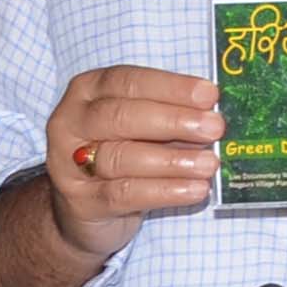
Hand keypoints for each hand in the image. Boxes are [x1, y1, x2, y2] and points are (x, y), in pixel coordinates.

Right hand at [38, 66, 221, 257]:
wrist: (88, 204)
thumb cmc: (127, 149)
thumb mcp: (146, 124)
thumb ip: (174, 113)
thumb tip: (217, 113)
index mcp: (88, 91)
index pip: (127, 81)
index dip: (170, 87)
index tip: (209, 95)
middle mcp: (70, 123)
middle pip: (120, 117)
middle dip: (172, 121)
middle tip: (214, 128)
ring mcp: (68, 164)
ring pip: (120, 157)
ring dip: (172, 161)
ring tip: (210, 164)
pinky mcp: (81, 201)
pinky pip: (124, 194)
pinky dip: (164, 191)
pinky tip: (196, 190)